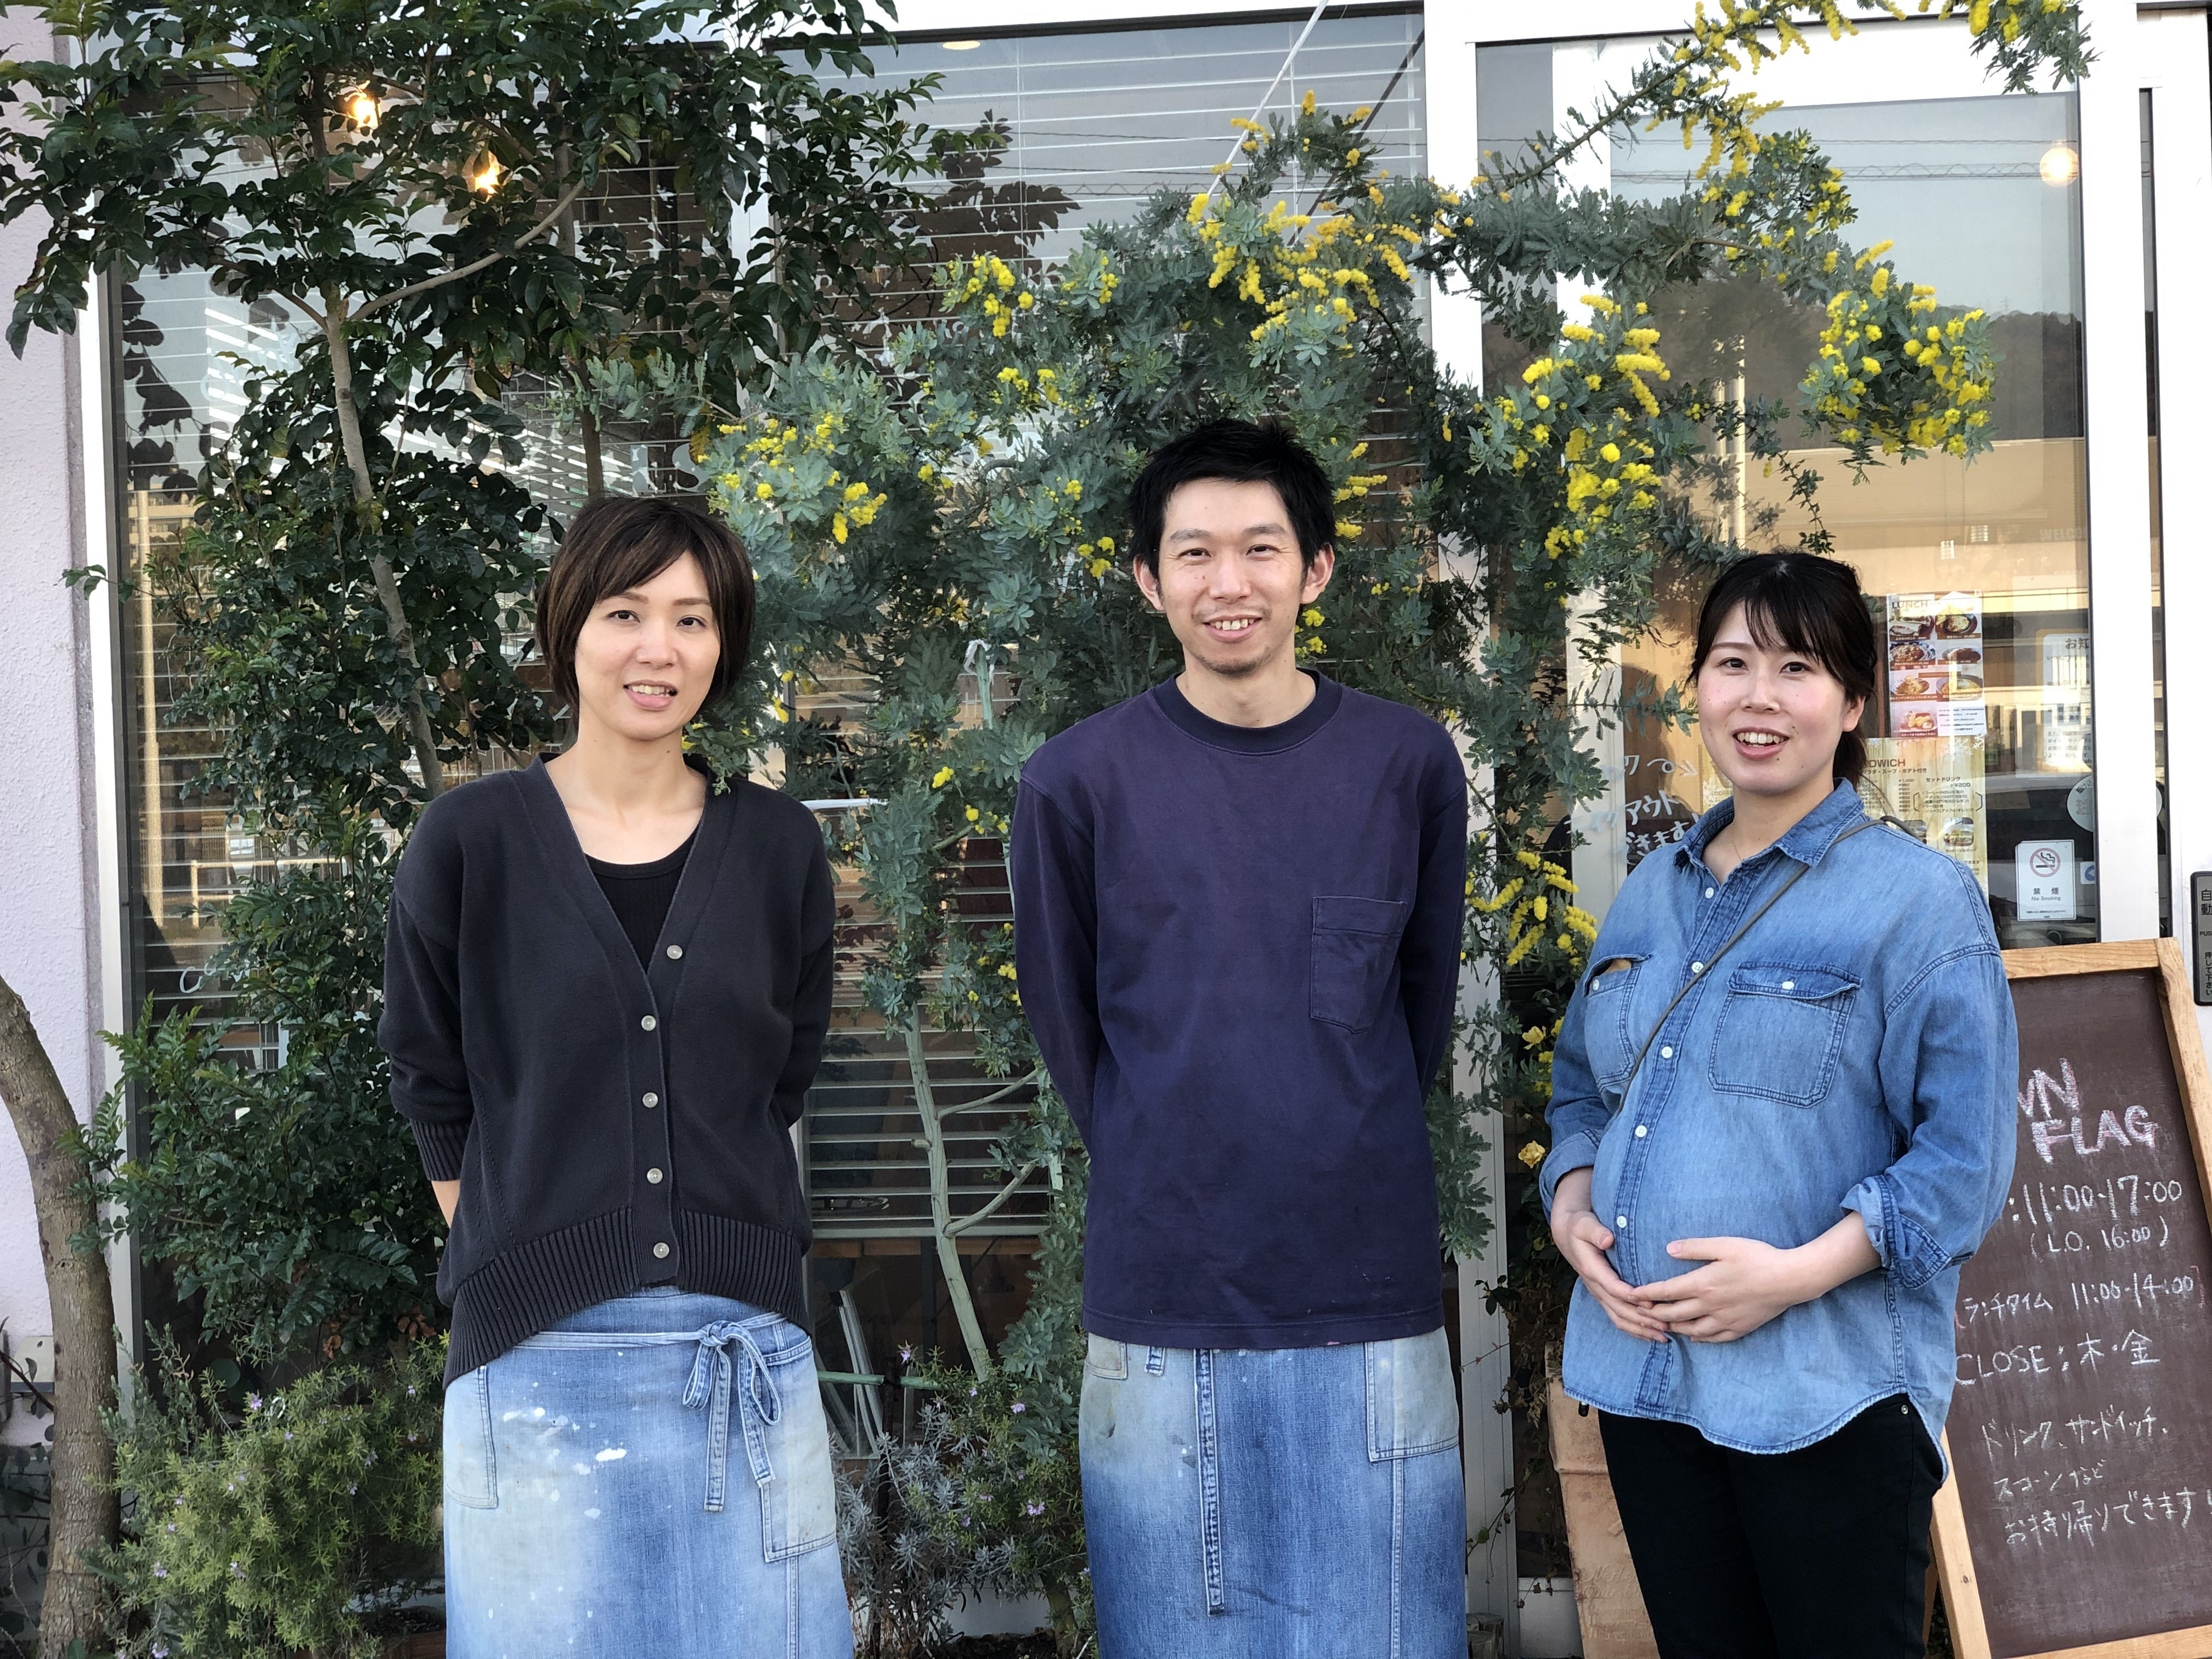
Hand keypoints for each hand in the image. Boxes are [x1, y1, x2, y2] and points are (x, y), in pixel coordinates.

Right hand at [1549, 1171, 1668, 1342]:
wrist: (1568, 1235)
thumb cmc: (1580, 1227)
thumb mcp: (1584, 1224)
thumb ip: (1595, 1231)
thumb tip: (1607, 1239)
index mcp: (1592, 1269)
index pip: (1612, 1287)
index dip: (1631, 1296)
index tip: (1651, 1302)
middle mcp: (1596, 1286)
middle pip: (1619, 1309)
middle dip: (1642, 1320)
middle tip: (1667, 1325)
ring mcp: (1600, 1294)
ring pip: (1619, 1318)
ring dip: (1641, 1329)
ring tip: (1664, 1336)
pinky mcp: (1605, 1297)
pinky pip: (1618, 1318)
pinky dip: (1635, 1330)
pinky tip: (1652, 1335)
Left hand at [1643, 1215, 1880, 1342]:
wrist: (1789, 1279)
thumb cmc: (1757, 1257)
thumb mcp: (1723, 1245)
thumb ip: (1694, 1248)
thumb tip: (1667, 1249)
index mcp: (1702, 1284)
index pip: (1665, 1292)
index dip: (1645, 1295)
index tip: (1630, 1295)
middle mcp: (1709, 1306)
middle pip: (1673, 1315)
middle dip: (1653, 1314)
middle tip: (1638, 1312)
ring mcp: (1725, 1320)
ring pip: (1691, 1330)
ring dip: (1673, 1328)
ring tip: (1661, 1325)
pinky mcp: (1740, 1328)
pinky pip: (1714, 1338)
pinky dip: (1700, 1338)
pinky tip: (1695, 1336)